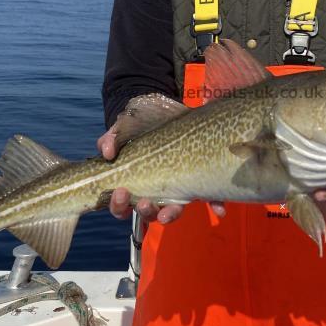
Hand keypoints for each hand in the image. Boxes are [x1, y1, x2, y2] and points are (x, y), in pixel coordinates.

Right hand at [96, 128, 225, 223]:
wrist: (167, 111)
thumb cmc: (140, 124)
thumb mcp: (124, 127)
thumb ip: (112, 138)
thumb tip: (106, 152)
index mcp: (134, 182)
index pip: (121, 204)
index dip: (118, 205)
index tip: (120, 192)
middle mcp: (155, 191)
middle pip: (147, 213)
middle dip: (145, 211)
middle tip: (145, 202)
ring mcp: (177, 188)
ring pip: (173, 211)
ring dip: (170, 214)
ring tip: (169, 210)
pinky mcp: (199, 181)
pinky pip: (208, 198)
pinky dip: (215, 205)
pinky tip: (219, 209)